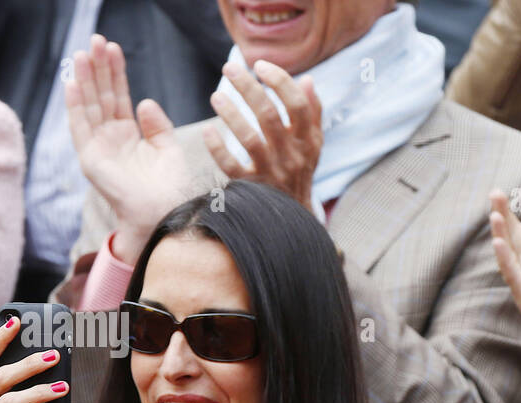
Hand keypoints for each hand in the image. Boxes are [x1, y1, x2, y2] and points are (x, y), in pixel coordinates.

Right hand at [65, 34, 196, 263]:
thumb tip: (144, 101)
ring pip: (89, 107)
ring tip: (83, 53)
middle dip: (98, 68)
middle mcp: (110, 139)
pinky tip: (72, 84)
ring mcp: (98, 148)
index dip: (115, 72)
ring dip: (84, 80)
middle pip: (101, 96)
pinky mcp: (90, 160)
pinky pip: (80, 128)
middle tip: (96, 40)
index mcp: (128, 135)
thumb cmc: (171, 187)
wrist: (167, 212)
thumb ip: (157, 124)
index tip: (113, 48)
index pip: (118, 96)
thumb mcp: (168, 148)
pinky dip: (75, 106)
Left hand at [205, 61, 323, 212]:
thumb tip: (306, 79)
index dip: (280, 81)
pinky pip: (231, 167)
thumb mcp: (312, 145)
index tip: (260, 65)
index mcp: (308, 142)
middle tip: (229, 68)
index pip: (298, 105)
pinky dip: (217, 148)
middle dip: (247, 88)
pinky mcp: (252, 187)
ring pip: (249, 139)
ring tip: (216, 96)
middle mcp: (292, 157)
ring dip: (230, 114)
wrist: (293, 219)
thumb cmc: (299, 172)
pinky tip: (208, 131)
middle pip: (269, 116)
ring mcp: (271, 173)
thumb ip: (312, 113)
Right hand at [490, 191, 520, 397]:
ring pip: (508, 258)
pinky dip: (506, 262)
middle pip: (510, 239)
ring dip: (500, 237)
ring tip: (494, 216)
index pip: (520, 232)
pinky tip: (499, 245)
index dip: (510, 214)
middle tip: (493, 193)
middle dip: (501, 218)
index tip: (500, 193)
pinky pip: (514, 279)